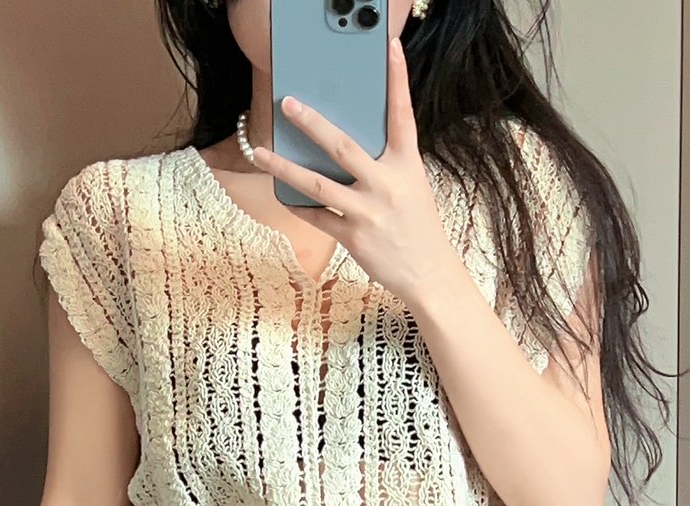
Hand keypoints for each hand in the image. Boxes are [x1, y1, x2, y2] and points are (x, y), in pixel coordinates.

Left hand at [251, 37, 460, 306]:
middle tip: (288, 103)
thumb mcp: (410, 185)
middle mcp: (386, 184)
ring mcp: (368, 211)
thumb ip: (384, 164)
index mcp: (406, 164)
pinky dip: (301, 206)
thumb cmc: (417, 226)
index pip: (401, 115)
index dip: (397, 80)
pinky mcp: (354, 237)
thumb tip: (345, 146)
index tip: (391, 48)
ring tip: (260, 153)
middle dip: (312, 124)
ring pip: (318, 184)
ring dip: (285, 168)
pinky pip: (319, 217)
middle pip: (343, 147)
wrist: (428, 273)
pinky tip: (286, 197)